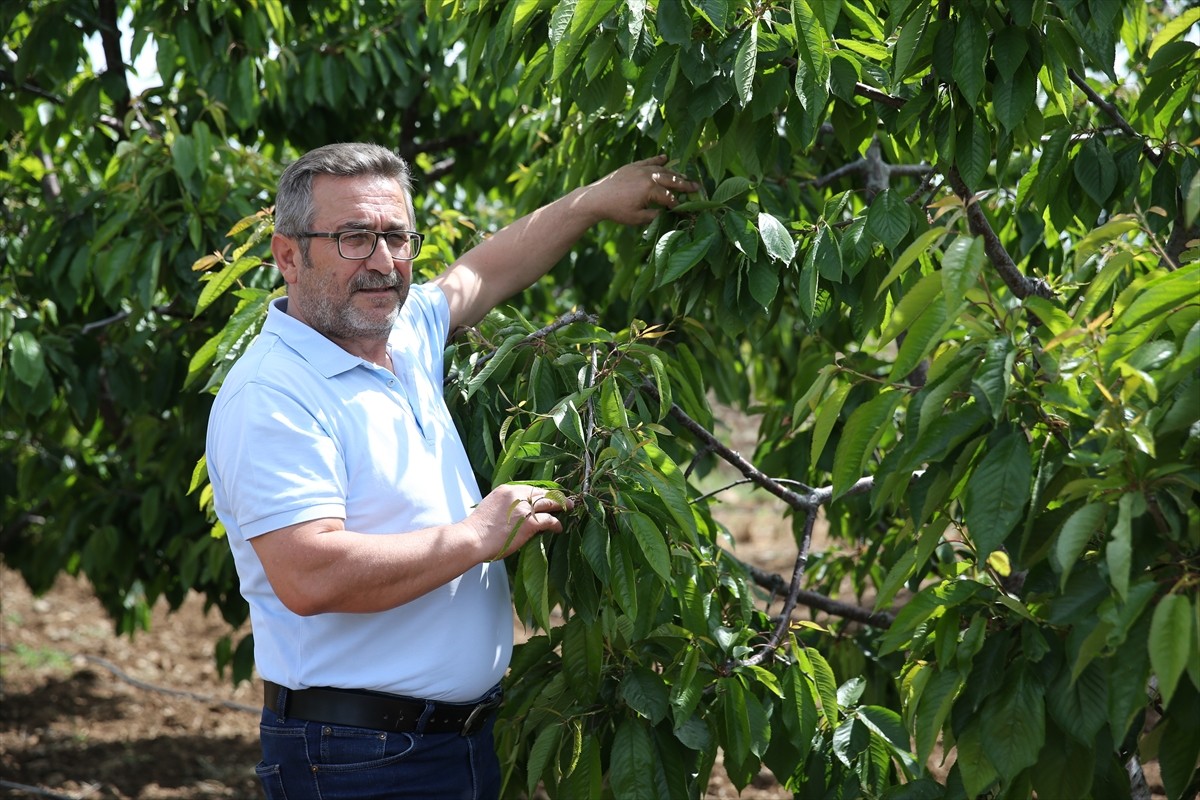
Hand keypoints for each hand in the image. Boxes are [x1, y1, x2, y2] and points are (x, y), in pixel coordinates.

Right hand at [465, 484, 573, 559]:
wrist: (473, 538)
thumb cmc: (478, 529)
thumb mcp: (491, 507)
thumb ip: (505, 506)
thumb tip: (516, 513)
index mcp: (507, 490)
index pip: (530, 488)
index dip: (542, 493)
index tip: (548, 496)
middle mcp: (517, 494)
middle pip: (543, 492)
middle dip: (554, 496)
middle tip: (563, 500)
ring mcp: (525, 508)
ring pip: (550, 503)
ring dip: (561, 506)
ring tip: (568, 508)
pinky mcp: (530, 522)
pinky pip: (550, 520)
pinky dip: (556, 524)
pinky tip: (559, 528)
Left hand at [577, 155, 700, 225]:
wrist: (596, 198)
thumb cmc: (616, 211)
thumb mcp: (636, 218)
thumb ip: (654, 216)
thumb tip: (665, 213)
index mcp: (650, 190)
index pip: (669, 196)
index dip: (678, 203)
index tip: (686, 208)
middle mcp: (647, 176)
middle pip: (671, 180)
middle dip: (684, 184)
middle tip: (696, 187)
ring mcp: (640, 169)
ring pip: (662, 169)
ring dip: (674, 173)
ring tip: (684, 176)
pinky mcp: (632, 166)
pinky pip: (648, 161)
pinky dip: (658, 159)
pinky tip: (666, 158)